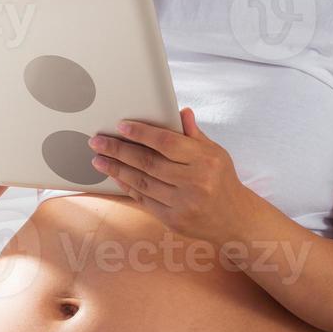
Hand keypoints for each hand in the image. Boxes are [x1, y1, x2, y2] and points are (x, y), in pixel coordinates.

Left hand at [88, 108, 245, 243]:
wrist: (234, 219)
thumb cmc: (222, 180)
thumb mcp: (215, 153)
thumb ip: (194, 134)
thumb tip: (181, 112)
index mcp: (205, 160)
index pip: (167, 142)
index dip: (141, 133)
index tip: (121, 126)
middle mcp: (195, 181)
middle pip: (149, 162)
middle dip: (119, 150)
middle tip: (98, 142)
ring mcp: (183, 203)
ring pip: (142, 182)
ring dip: (117, 169)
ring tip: (98, 158)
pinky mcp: (174, 220)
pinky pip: (144, 200)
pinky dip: (128, 187)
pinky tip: (116, 176)